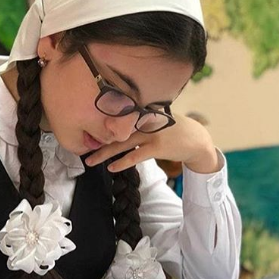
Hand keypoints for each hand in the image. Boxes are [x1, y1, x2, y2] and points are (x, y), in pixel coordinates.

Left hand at [85, 113, 219, 173]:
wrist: (196, 140)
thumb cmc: (173, 130)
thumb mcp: (156, 119)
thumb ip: (138, 119)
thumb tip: (118, 123)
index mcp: (142, 111)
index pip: (117, 116)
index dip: (99, 124)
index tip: (85, 131)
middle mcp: (145, 119)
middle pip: (115, 130)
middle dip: (97, 140)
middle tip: (82, 149)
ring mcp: (151, 133)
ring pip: (122, 143)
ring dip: (104, 154)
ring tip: (91, 161)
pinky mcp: (157, 147)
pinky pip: (136, 155)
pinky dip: (123, 162)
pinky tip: (111, 167)